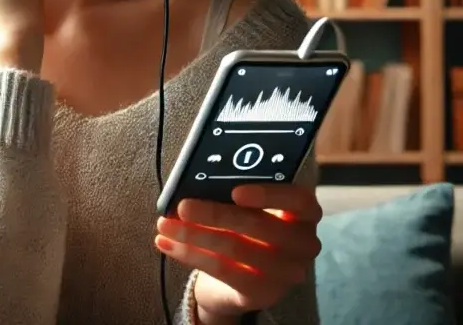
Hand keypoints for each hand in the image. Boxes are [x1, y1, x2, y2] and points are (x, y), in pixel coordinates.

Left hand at [154, 184, 321, 318]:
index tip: (235, 191)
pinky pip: (222, 271)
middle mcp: (302, 242)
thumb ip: (236, 187)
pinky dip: (190, 254)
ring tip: (164, 224)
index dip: (268, 195)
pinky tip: (167, 243)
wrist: (247, 269)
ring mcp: (285, 272)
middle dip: (214, 213)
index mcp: (303, 211)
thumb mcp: (249, 202)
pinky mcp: (263, 292)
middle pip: (258, 225)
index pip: (298, 200)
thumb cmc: (246, 219)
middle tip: (182, 206)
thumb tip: (200, 176)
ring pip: (235, 248)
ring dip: (193, 234)